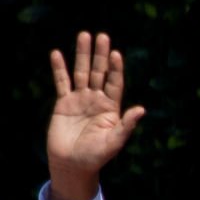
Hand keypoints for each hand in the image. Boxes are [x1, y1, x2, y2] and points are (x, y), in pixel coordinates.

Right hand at [47, 32, 145, 199]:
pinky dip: (59, 69)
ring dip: (82, 54)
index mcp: (111, 109)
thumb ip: (126, 125)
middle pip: (99, 73)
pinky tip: (57, 53)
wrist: (72, 164)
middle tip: (102, 36)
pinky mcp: (64, 103)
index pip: (114, 83)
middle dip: (100, 55)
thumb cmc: (96, 157)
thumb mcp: (114, 142)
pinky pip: (62, 82)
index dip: (115, 69)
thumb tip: (142, 109)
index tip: (116, 54)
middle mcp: (96, 101)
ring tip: (84, 35)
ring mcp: (80, 100)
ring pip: (81, 72)